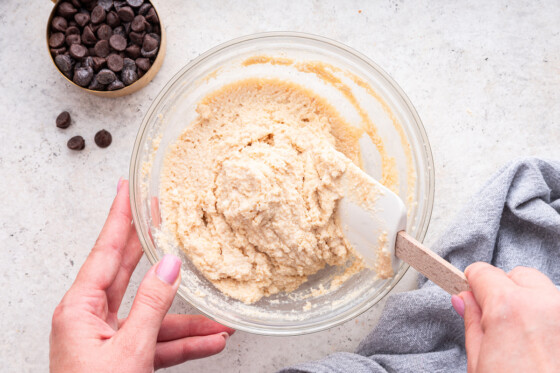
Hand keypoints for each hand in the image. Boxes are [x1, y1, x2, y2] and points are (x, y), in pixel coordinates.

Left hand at [49, 179, 233, 371]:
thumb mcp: (128, 351)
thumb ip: (152, 306)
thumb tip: (170, 266)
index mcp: (79, 308)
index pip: (105, 250)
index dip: (119, 217)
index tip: (127, 190)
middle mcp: (92, 318)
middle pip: (130, 274)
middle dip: (154, 250)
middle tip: (167, 219)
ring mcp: (110, 339)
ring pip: (154, 316)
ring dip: (188, 319)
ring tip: (219, 317)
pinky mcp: (125, 358)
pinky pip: (158, 343)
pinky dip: (184, 344)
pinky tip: (211, 341)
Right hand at [453, 262, 559, 372]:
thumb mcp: (480, 364)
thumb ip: (473, 323)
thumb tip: (465, 301)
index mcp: (509, 308)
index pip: (483, 272)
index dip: (472, 284)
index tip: (470, 292)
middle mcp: (545, 303)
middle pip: (517, 275)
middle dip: (504, 290)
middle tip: (496, 321)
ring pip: (544, 291)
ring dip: (531, 305)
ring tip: (525, 341)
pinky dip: (552, 321)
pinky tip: (544, 348)